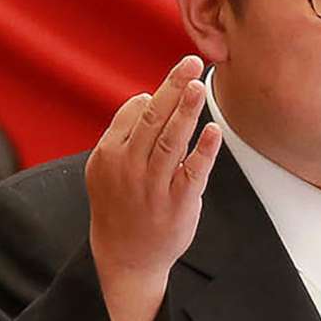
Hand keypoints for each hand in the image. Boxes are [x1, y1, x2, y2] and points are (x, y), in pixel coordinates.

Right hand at [88, 55, 223, 320]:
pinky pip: (192, 172)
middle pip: (153, 119)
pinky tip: (214, 131)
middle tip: (192, 63)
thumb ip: (123, 132)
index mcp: (109, 154)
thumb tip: (145, 95)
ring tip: (199, 86)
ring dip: (186, 112)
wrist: (125, 257)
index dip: (160, 93)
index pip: (135, 114)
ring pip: (171, 141)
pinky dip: (204, 151)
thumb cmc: (119, 205)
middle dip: (173, 88)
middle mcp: (129, 168)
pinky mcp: (177, 204)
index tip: (180, 74)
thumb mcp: (106, 168)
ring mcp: (153, 186)